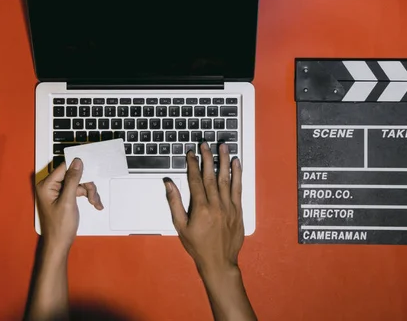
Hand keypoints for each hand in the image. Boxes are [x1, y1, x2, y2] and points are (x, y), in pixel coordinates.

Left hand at [35, 158, 103, 253]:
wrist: (59, 243)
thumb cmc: (59, 227)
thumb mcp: (68, 201)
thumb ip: (73, 180)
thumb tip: (77, 163)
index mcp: (46, 185)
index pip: (64, 168)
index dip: (78, 170)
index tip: (90, 172)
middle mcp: (50, 186)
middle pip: (73, 175)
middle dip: (86, 185)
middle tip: (93, 195)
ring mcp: (57, 192)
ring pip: (78, 183)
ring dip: (89, 191)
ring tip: (94, 202)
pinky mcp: (63, 196)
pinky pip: (78, 190)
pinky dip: (87, 195)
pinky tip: (94, 203)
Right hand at [164, 142, 243, 274]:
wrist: (219, 262)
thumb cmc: (197, 246)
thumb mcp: (180, 226)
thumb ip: (174, 202)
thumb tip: (168, 183)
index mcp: (200, 208)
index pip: (195, 180)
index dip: (192, 165)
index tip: (190, 153)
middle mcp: (215, 205)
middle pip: (211, 175)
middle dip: (207, 158)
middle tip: (205, 144)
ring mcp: (228, 207)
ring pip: (226, 179)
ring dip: (224, 161)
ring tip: (223, 146)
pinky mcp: (238, 210)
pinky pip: (238, 188)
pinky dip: (237, 174)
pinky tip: (236, 163)